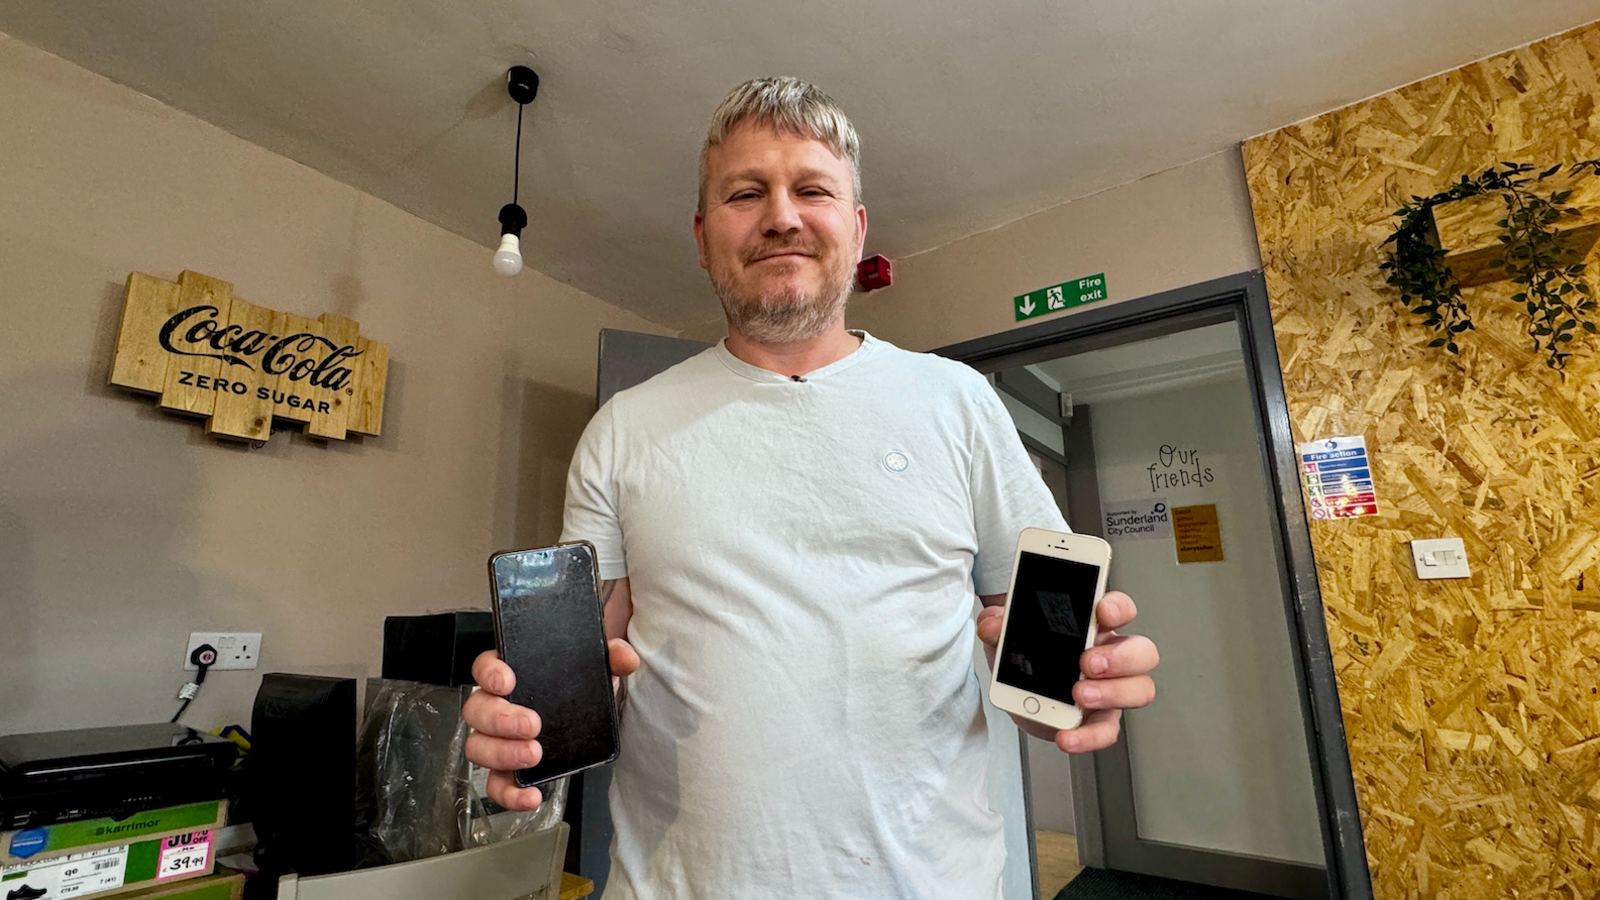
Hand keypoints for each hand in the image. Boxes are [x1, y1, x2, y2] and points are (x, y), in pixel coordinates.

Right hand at [462, 639, 640, 809]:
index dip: (489, 673)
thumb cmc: (577, 688)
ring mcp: (498, 740)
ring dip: (502, 753)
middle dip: (501, 719)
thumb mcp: (594, 668)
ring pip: (478, 747)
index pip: (484, 667)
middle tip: (532, 724)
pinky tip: (531, 795)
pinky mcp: (507, 770)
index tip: (507, 681)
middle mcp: (497, 706)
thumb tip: (625, 658)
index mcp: (511, 674)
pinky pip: (496, 785)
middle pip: (477, 710)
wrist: (585, 719)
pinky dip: (509, 794)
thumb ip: (611, 655)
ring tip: (534, 754)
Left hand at [976, 591, 1157, 753]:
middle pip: (1142, 652)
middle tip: (1088, 663)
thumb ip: (998, 623)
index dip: (1118, 608)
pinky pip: (1107, 730)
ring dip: (1112, 693)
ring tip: (1078, 696)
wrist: (1017, 693)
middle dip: (1120, 657)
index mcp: (1094, 627)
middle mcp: (1111, 656)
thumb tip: (992, 624)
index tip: (1103, 611)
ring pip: (1139, 690)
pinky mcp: (1099, 720)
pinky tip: (1067, 736)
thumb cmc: (1027, 655)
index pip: (1121, 610)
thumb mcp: (1006, 634)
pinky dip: (1089, 737)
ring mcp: (1111, 690)